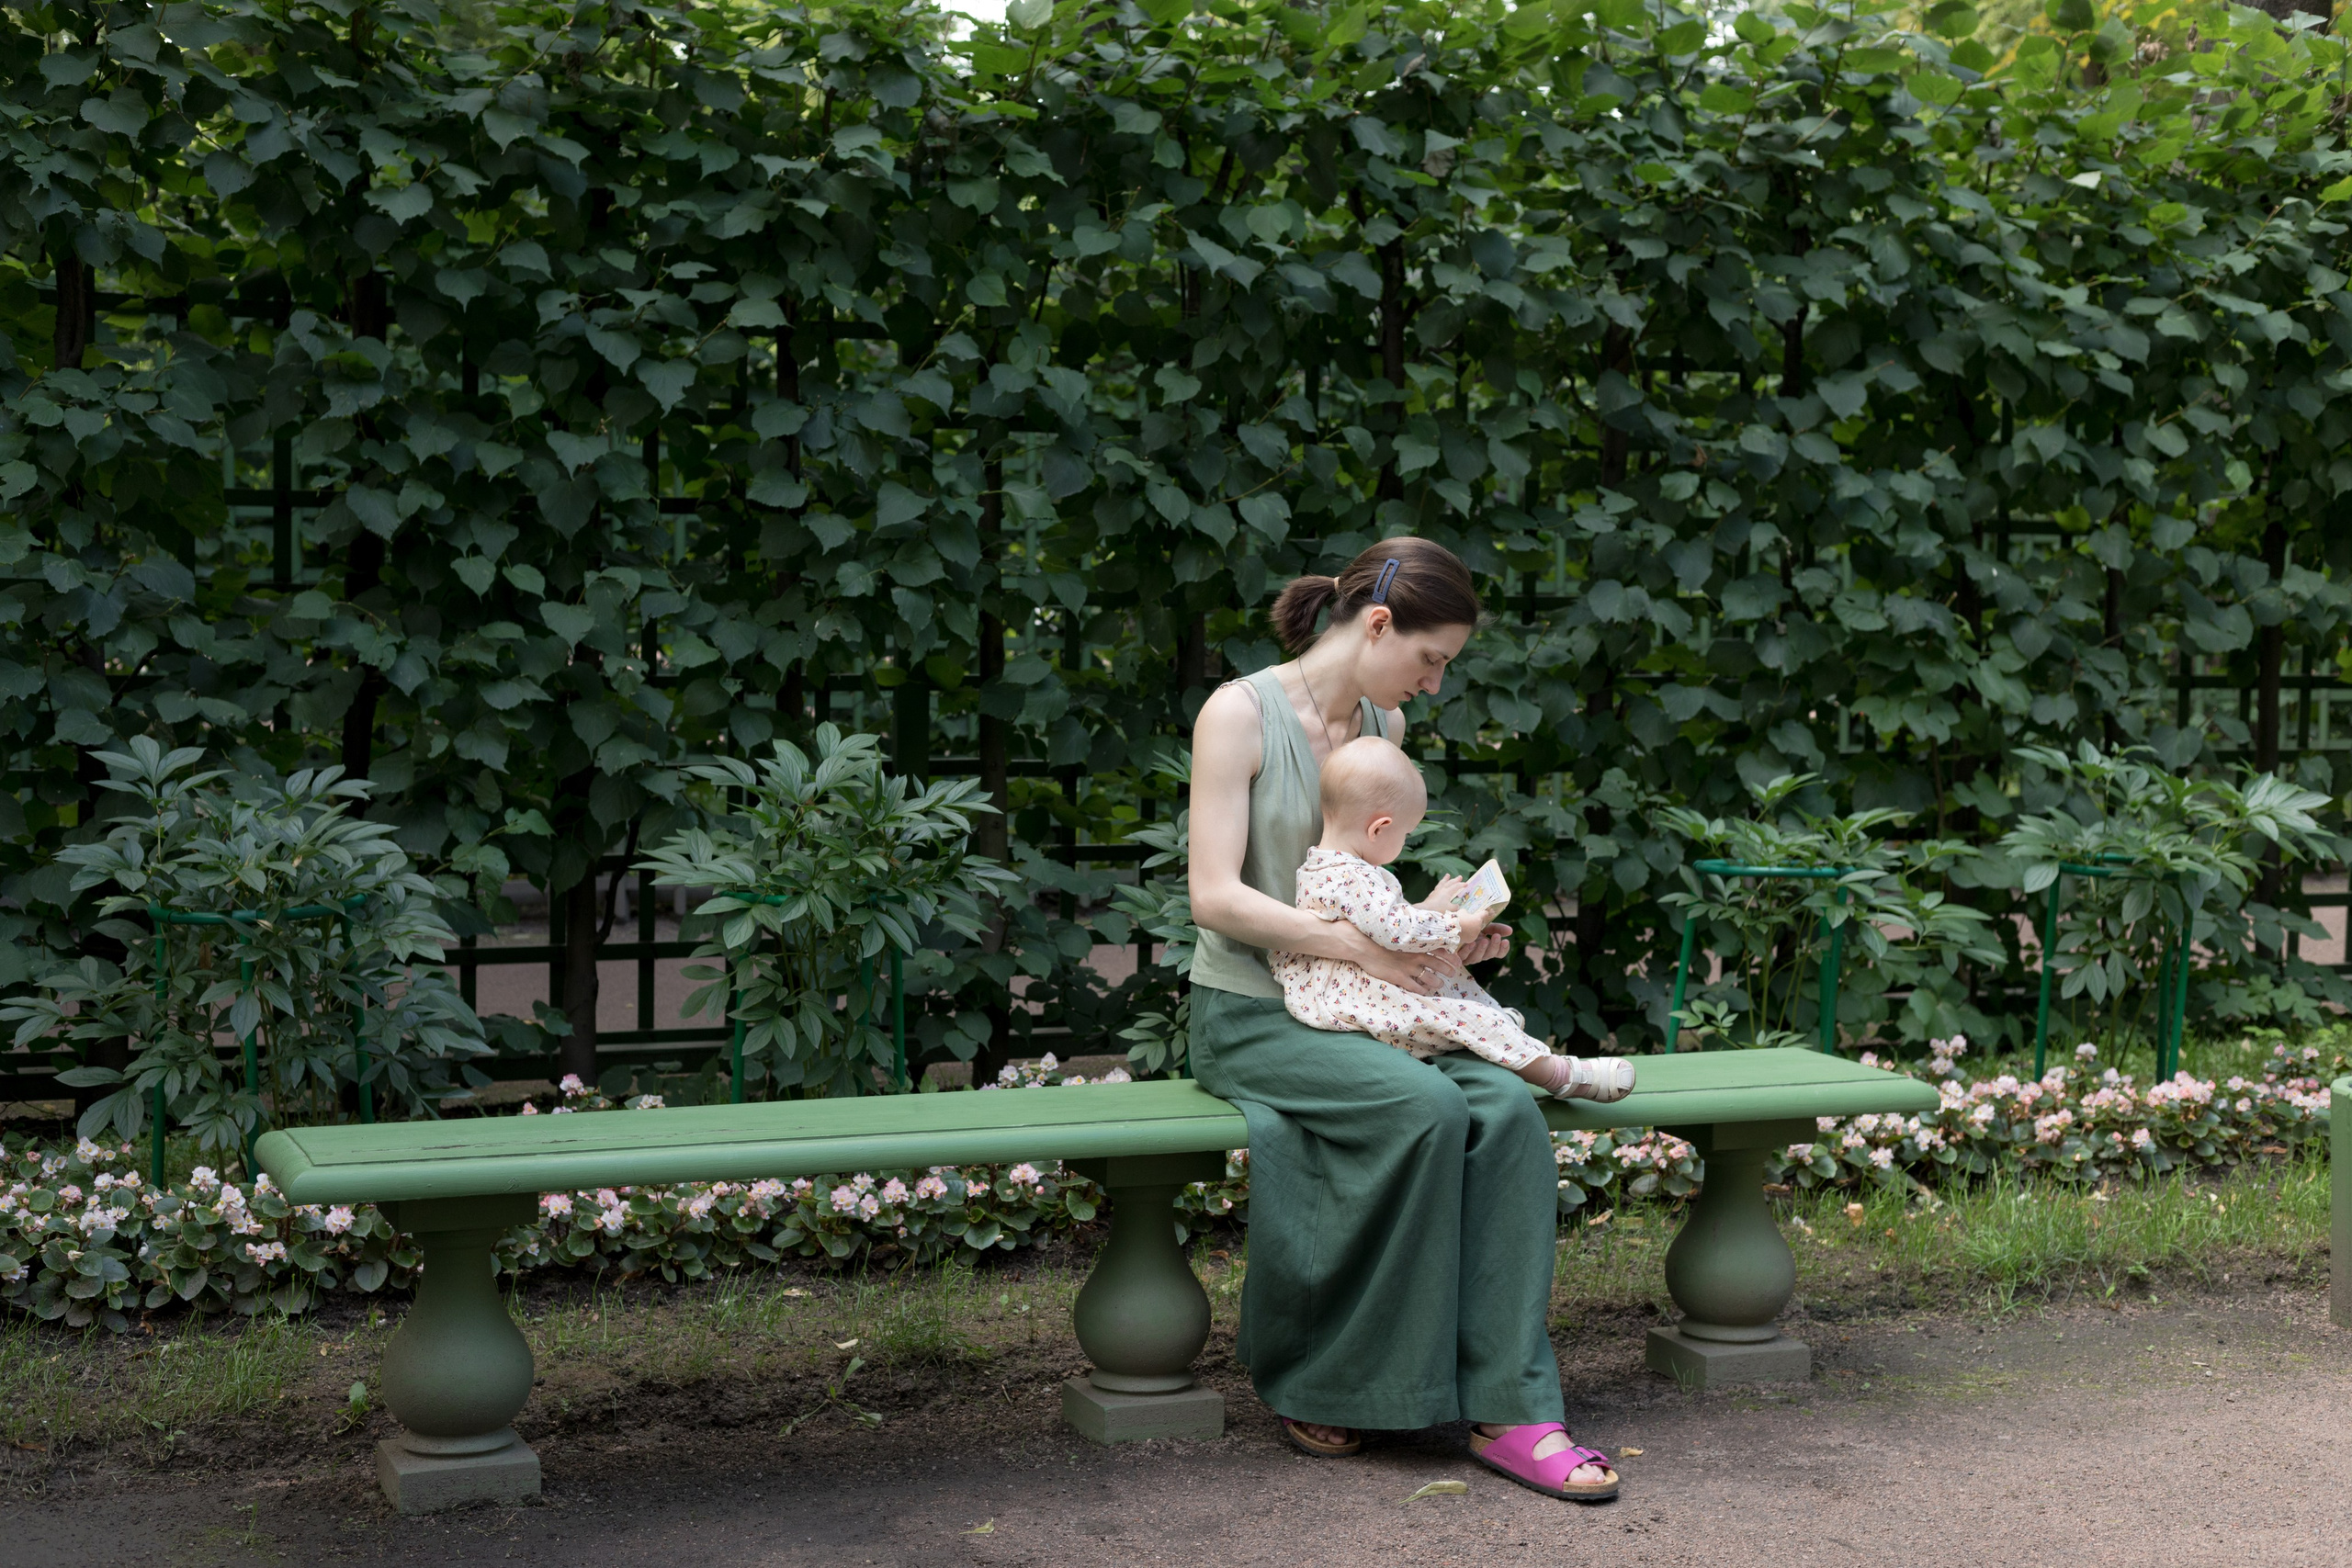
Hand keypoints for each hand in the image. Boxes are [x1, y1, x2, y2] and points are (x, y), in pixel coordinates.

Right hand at [1345, 929, 1462, 994]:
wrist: (1363, 944)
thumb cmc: (1379, 935)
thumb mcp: (1399, 930)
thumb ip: (1412, 933)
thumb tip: (1420, 932)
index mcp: (1418, 943)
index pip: (1443, 950)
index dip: (1452, 957)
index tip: (1457, 961)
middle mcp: (1417, 955)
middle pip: (1441, 966)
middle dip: (1449, 971)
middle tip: (1453, 974)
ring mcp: (1409, 968)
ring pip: (1432, 979)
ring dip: (1438, 983)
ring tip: (1439, 984)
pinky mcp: (1400, 978)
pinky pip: (1417, 988)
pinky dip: (1424, 990)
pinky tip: (1425, 991)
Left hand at [1420, 874, 1468, 911]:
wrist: (1425, 910)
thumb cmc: (1438, 909)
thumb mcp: (1450, 909)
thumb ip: (1455, 907)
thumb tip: (1457, 906)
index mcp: (1447, 892)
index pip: (1456, 887)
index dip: (1461, 885)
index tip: (1466, 884)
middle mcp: (1441, 890)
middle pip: (1449, 883)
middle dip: (1455, 880)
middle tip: (1460, 876)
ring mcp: (1436, 892)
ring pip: (1441, 883)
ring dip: (1445, 879)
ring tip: (1447, 875)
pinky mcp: (1431, 895)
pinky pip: (1436, 889)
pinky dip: (1439, 886)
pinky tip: (1438, 888)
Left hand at [1458, 922, 1512, 965]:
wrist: (1452, 926)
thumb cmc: (1470, 927)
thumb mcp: (1485, 926)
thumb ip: (1497, 928)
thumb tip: (1511, 931)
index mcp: (1487, 947)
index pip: (1499, 953)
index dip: (1503, 949)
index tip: (1506, 941)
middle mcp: (1479, 954)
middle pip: (1489, 955)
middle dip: (1494, 946)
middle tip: (1496, 936)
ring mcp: (1468, 957)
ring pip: (1477, 958)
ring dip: (1481, 949)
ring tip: (1484, 940)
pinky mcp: (1457, 958)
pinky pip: (1463, 957)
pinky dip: (1468, 950)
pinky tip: (1471, 943)